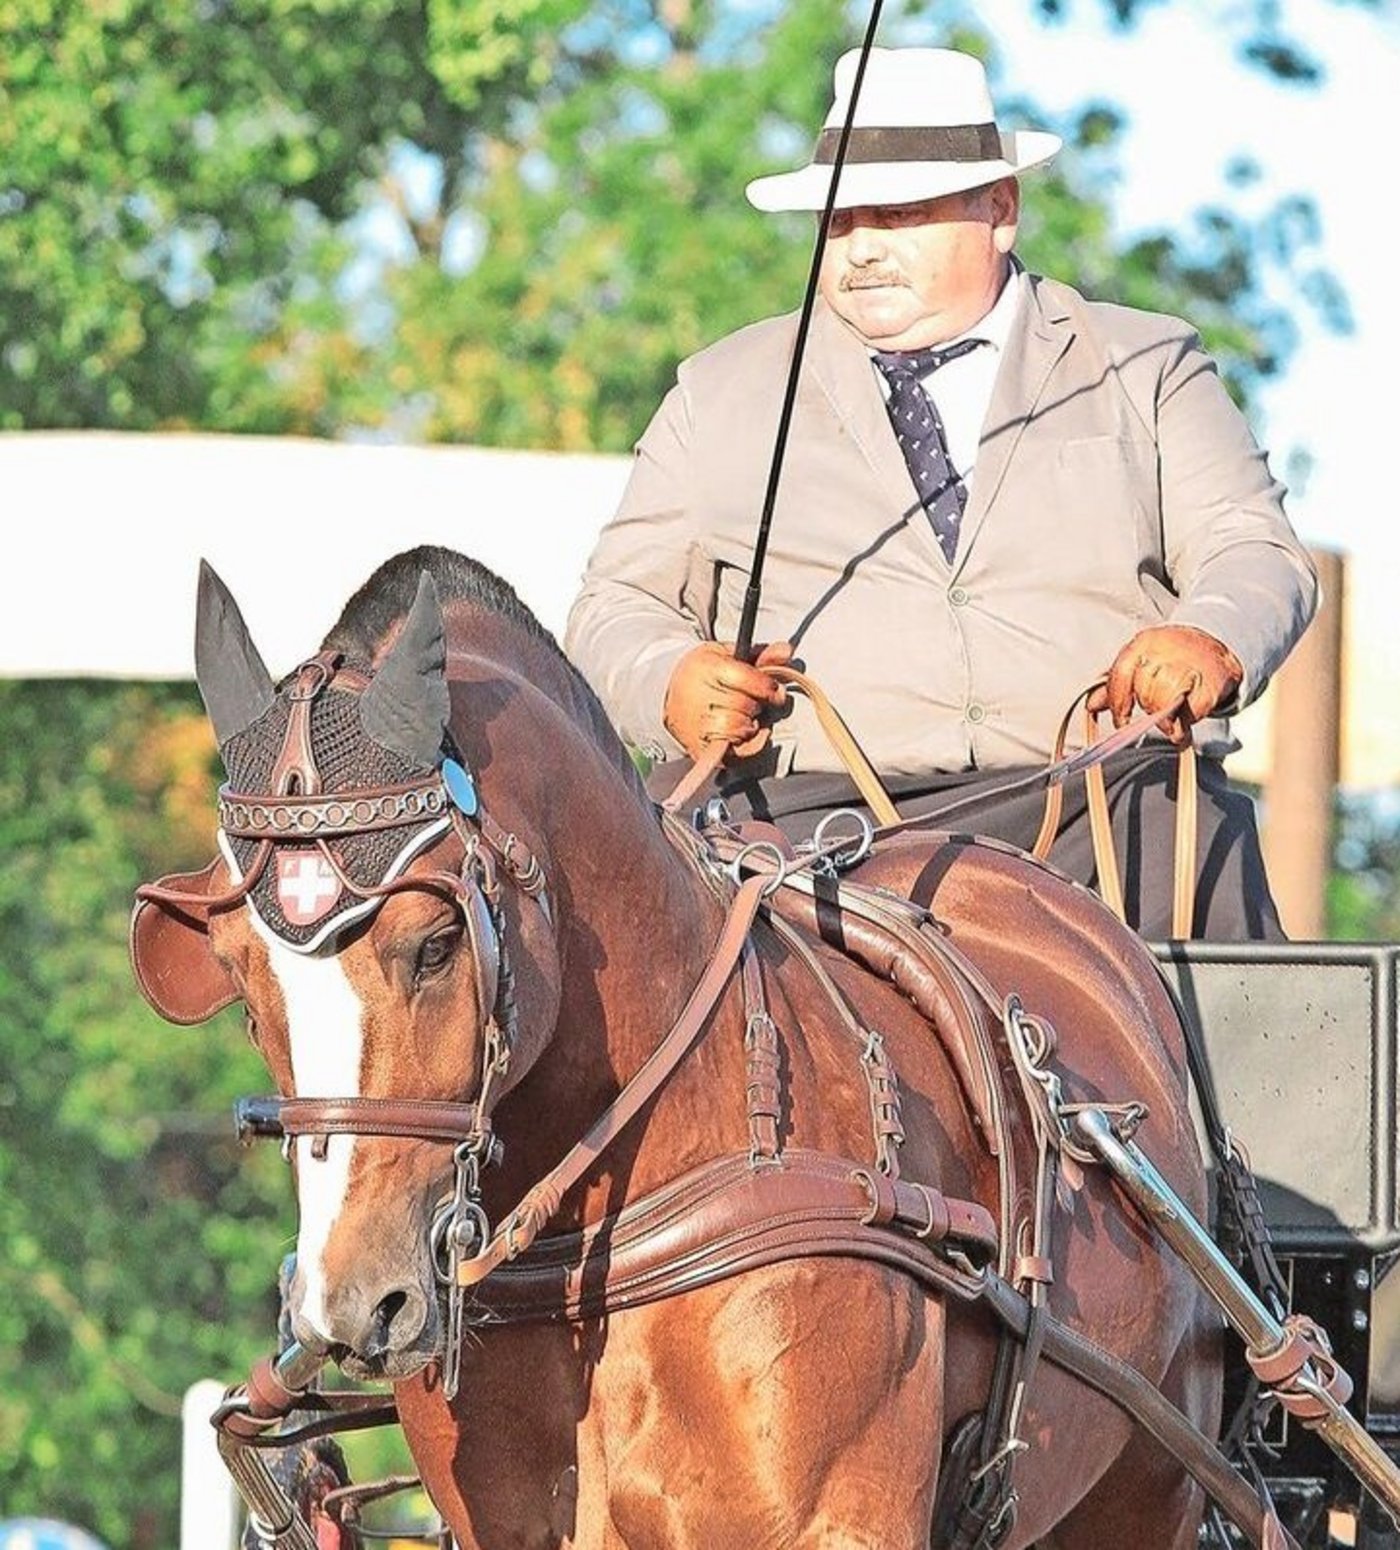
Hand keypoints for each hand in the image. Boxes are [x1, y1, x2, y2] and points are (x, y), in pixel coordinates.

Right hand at [663, 640, 793, 761]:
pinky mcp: (702, 749)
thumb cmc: (702, 673)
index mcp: (707, 668)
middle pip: (747, 706)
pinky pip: (737, 752)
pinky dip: (749, 744)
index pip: (751, 681)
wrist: (666, 694)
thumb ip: (762, 655)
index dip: (768, 687)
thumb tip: (786, 651)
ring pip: (741, 729)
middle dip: (756, 704)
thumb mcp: (728, 654)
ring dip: (749, 724)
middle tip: (749, 701)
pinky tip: (744, 732)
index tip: (769, 688)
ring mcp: (698, 726)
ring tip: (741, 715)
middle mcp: (700, 698)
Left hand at [1088, 625, 1242, 748]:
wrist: (1217, 642)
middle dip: (1147, 708)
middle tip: (1154, 715)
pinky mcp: (1212, 682)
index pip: (1122, 674)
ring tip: (1171, 720)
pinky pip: (1192, 709)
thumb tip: (1091, 705)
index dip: (1119, 703)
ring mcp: (1190, 665)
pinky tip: (1186, 718)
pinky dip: (1187, 721)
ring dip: (1166, 718)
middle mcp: (1165, 650)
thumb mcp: (1141, 661)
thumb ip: (1115, 684)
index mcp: (1143, 643)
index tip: (1121, 722)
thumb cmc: (1171, 656)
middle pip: (1144, 690)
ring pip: (1167, 700)